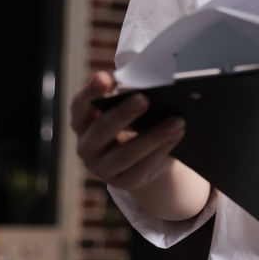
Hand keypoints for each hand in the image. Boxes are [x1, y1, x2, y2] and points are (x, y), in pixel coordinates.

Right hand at [71, 71, 185, 191]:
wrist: (143, 158)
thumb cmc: (134, 122)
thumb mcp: (129, 108)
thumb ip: (131, 96)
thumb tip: (152, 85)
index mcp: (83, 120)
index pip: (80, 105)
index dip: (91, 91)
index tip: (104, 77)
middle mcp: (86, 145)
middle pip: (101, 130)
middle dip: (123, 114)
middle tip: (144, 99)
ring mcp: (101, 167)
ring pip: (125, 154)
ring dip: (153, 136)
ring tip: (177, 121)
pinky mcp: (122, 182)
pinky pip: (142, 168)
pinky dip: (162, 150)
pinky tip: (178, 135)